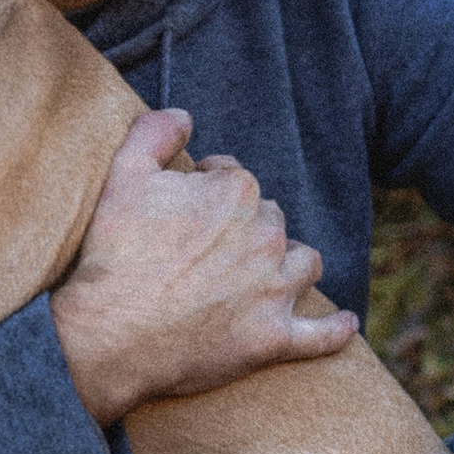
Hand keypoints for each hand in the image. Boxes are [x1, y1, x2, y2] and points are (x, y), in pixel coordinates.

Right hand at [50, 110, 357, 427]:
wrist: (108, 336)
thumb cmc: (112, 255)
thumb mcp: (121, 176)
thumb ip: (155, 132)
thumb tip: (185, 115)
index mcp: (236, 191)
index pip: (237, 179)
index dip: (209, 192)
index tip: (186, 213)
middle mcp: (266, 236)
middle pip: (271, 220)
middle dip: (247, 229)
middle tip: (210, 251)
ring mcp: (274, 289)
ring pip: (304, 264)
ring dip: (290, 264)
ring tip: (269, 274)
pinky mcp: (273, 338)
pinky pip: (321, 335)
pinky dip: (335, 330)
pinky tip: (344, 323)